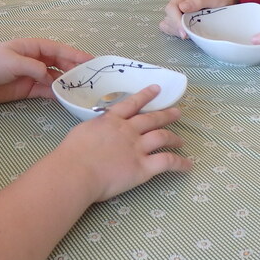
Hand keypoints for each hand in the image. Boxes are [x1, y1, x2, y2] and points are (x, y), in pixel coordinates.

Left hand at [0, 39, 92, 106]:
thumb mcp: (13, 62)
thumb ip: (35, 69)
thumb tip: (53, 78)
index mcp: (32, 47)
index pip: (59, 50)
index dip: (76, 55)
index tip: (93, 62)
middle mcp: (35, 60)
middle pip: (61, 65)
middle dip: (76, 70)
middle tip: (94, 80)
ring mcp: (31, 76)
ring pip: (55, 79)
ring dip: (69, 85)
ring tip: (85, 92)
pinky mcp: (26, 90)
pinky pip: (46, 92)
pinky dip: (56, 95)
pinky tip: (67, 100)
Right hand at [57, 88, 190, 201]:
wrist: (76, 171)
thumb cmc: (72, 153)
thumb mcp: (82, 130)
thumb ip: (95, 128)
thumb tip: (98, 130)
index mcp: (112, 120)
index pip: (132, 103)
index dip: (146, 95)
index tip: (156, 88)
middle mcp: (128, 131)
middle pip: (152, 119)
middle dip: (166, 115)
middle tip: (177, 112)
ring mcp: (137, 148)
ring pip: (162, 137)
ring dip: (174, 137)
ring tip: (181, 140)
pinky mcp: (143, 167)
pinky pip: (167, 162)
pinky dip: (179, 163)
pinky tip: (187, 165)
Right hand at [160, 0, 236, 35]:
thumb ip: (198, 1)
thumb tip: (182, 7)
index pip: (171, 8)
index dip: (176, 21)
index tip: (184, 32)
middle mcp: (178, 1)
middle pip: (169, 17)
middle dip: (177, 28)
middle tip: (188, 36)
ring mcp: (178, 11)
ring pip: (168, 23)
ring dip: (176, 31)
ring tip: (188, 34)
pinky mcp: (179, 19)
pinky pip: (171, 27)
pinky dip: (175, 32)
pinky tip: (185, 34)